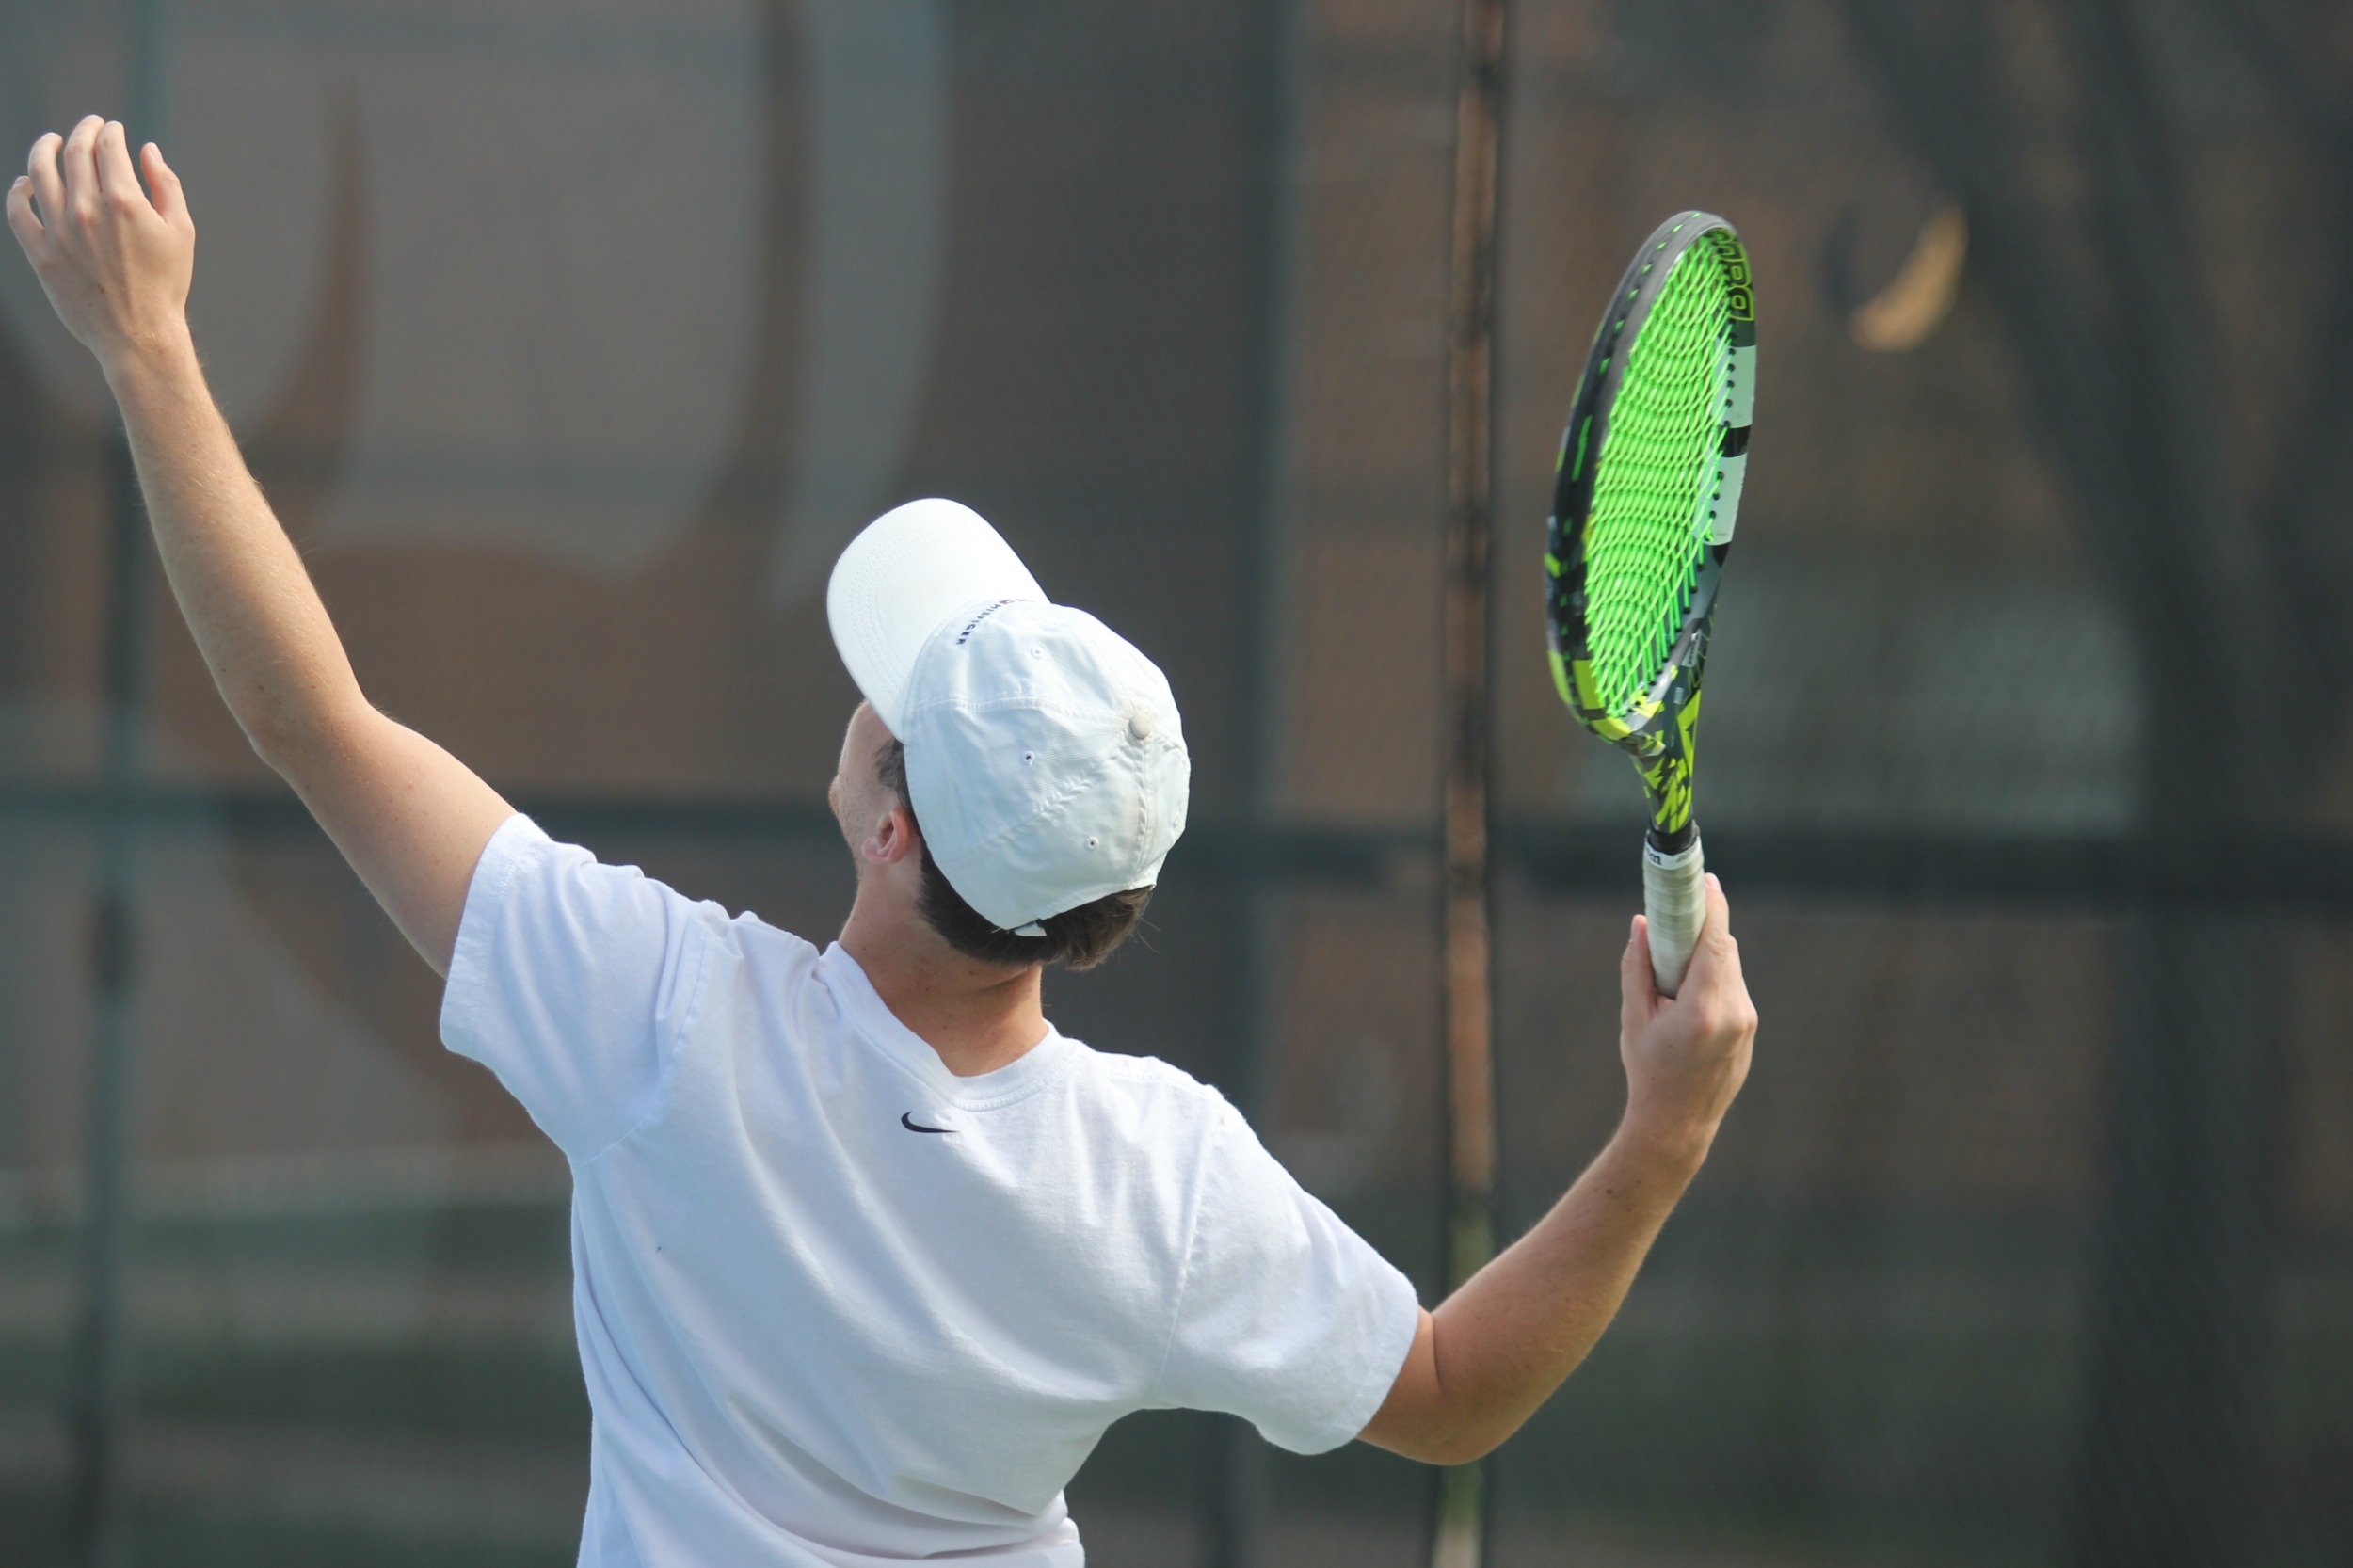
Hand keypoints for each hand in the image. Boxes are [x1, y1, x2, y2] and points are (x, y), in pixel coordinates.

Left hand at [7, 116, 194, 371]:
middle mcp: (87, 210)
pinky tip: (26, 182)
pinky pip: (18, 210)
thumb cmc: (167, 284)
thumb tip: (147, 150)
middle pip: (73, 153)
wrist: (139, 334)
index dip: (109, 132)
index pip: (108, 148)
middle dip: (82, 131)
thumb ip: (166, 185)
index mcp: (124, 202)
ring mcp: (58, 231)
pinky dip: (19, 190)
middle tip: (88, 126)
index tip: (112, 129)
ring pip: (39, 172)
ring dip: (44, 148)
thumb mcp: (181, 232)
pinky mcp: (39, 253)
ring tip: (50, 141)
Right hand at [1618, 873, 1755, 1159]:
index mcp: (1702, 1008)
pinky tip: (1687, 996)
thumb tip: (1641, 922)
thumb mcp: (1634, 1017)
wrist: (1678, 1123)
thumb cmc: (1649, 1069)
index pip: (1716, 941)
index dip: (1712, 906)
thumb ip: (1638, 966)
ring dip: (1707, 955)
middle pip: (1725, 948)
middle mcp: (1733, 1012)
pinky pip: (1733, 987)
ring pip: (1730, 967)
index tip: (1706, 880)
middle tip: (1676, 918)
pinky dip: (1712, 978)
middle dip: (1703, 928)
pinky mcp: (1750, 1029)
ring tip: (1673, 971)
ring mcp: (1747, 1022)